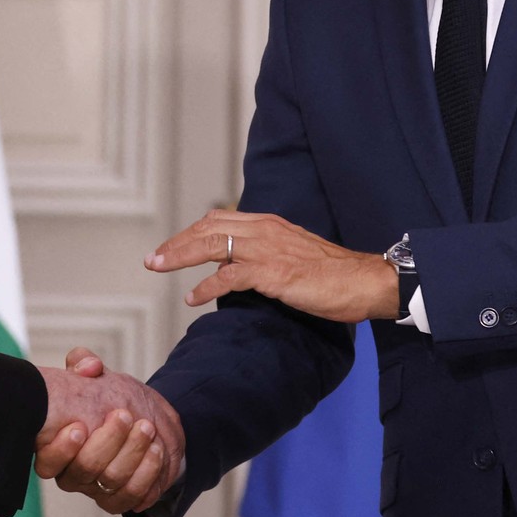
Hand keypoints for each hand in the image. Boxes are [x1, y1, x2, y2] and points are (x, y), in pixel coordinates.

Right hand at [35, 348, 183, 512]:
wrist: (140, 419)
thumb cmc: (107, 399)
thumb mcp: (93, 376)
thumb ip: (84, 363)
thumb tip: (89, 367)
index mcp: (56, 448)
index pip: (47, 463)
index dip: (60, 450)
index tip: (79, 426)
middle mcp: (73, 474)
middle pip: (83, 470)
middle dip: (106, 443)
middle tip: (124, 415)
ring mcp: (97, 489)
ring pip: (111, 483)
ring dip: (131, 455)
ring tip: (147, 428)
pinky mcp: (121, 498)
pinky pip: (132, 498)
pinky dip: (147, 476)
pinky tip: (156, 451)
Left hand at [145, 208, 397, 321]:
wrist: (364, 280)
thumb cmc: (333, 274)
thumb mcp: (294, 254)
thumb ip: (266, 254)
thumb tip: (237, 268)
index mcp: (268, 223)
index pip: (219, 219)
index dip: (190, 232)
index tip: (171, 247)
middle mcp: (264, 230)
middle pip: (207, 228)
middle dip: (176, 243)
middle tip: (153, 258)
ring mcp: (267, 250)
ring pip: (211, 245)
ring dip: (180, 256)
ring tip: (158, 267)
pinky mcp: (273, 273)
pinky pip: (229, 277)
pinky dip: (206, 287)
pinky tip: (192, 297)